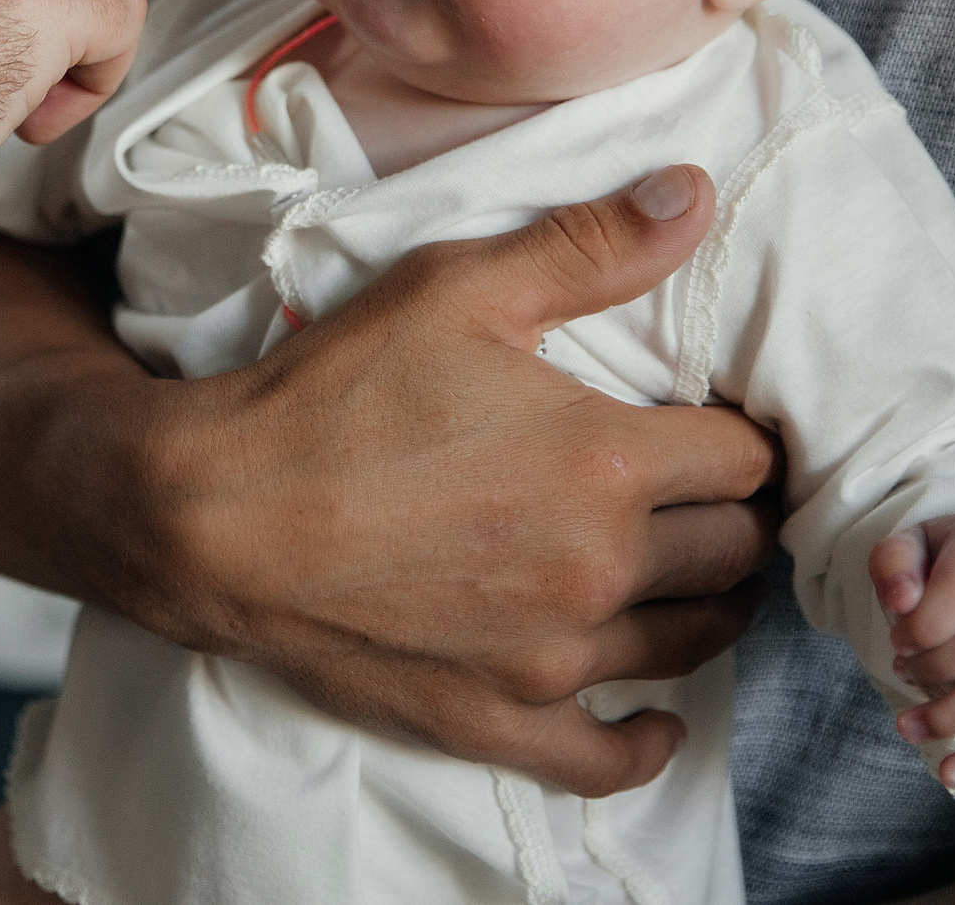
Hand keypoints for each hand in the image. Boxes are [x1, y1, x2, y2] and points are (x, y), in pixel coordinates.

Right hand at [0, 165, 782, 799]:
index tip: (715, 422)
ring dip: (707, 605)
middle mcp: (598, 569)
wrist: (209, 516)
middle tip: (703, 488)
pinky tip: (653, 718)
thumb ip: (587, 247)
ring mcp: (551, 656)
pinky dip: (643, 740)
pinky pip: (608, 756)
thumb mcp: (454, 289)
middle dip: (731, 513)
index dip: (738, 432)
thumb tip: (693, 197)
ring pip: (693, 643)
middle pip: (734, 551)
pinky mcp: (497, 717)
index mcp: (604, 461)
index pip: (744, 456)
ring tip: (686, 569)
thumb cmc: (328, 395)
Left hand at [872, 515, 954, 788]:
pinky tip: (952, 774)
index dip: (922, 624)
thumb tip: (899, 602)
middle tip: (901, 670)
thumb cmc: (948, 562)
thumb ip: (895, 564)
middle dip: (931, 670)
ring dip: (952, 718)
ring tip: (907, 726)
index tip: (896, 639)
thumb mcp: (912, 545)